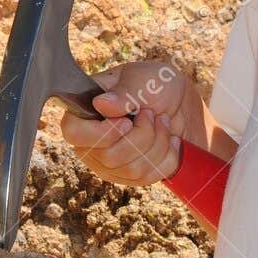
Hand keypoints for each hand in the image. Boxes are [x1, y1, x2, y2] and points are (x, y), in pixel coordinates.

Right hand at [60, 61, 196, 186]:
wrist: (183, 104)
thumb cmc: (157, 86)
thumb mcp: (144, 80)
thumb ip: (124, 92)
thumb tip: (100, 103)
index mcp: (86, 110)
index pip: (73, 133)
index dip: (101, 133)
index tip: (126, 121)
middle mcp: (91, 141)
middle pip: (109, 157)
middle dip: (141, 135)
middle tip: (151, 113)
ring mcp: (109, 162)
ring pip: (131, 170)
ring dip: (157, 143)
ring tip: (162, 122)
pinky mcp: (129, 176)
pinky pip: (148, 178)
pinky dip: (167, 156)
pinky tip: (170, 140)